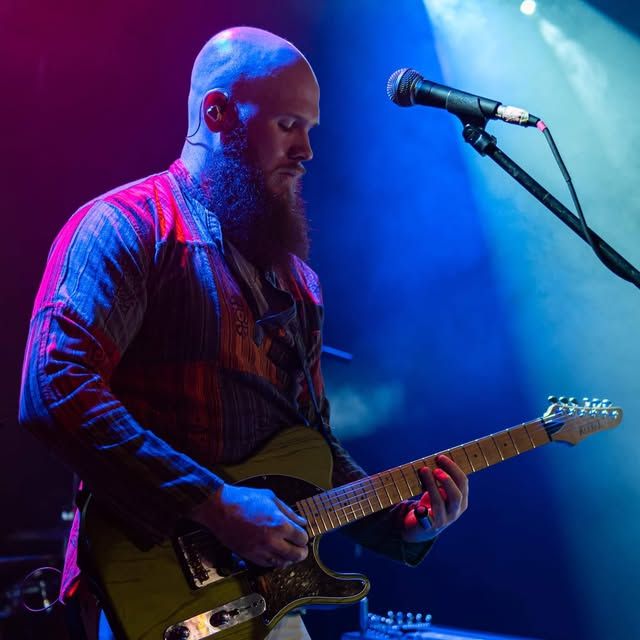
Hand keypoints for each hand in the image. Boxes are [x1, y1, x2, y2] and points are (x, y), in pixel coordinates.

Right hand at [190, 484, 308, 567]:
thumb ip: (288, 512)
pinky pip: (268, 565)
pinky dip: (275, 562)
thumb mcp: (270, 498)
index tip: (302, 534)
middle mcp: (272, 540)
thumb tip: (301, 521)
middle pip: (296, 555)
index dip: (304, 536)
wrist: (220, 508)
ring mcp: (261, 550)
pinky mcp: (250, 556)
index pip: (302, 538)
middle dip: (301, 551)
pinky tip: (276, 556)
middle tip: (301, 548)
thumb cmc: (244, 499)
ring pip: (283, 563)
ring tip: (290, 553)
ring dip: (289, 559)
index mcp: (280, 524)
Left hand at [401, 454, 468, 542]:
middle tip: (435, 469)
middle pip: (456, 495)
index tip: (440, 457)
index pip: (463, 483)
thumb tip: (435, 459)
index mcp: (461, 501)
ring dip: (431, 485)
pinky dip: (422, 512)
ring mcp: (443, 520)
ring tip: (423, 471)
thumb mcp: (440, 491)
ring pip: (440, 503)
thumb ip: (441, 478)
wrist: (421, 528)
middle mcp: (455, 511)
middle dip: (446, 480)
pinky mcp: (428, 526)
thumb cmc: (432, 504)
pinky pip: (426, 519)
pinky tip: (418, 507)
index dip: (453, 468)